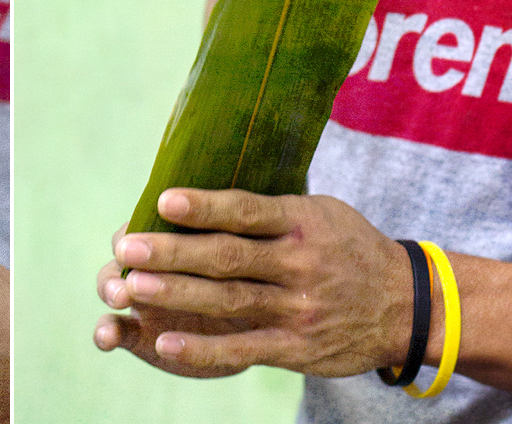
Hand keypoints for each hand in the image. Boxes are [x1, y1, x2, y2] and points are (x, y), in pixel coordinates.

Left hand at [94, 188, 412, 378]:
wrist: (407, 305)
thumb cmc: (347, 248)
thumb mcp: (320, 213)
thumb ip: (270, 207)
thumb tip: (206, 187)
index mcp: (300, 222)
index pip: (246, 211)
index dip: (204, 206)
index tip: (163, 200)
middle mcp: (298, 264)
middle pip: (227, 257)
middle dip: (173, 253)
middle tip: (128, 249)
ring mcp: (298, 308)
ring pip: (229, 301)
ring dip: (177, 295)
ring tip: (132, 289)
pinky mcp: (296, 347)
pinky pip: (244, 349)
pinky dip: (203, 349)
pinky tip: (165, 344)